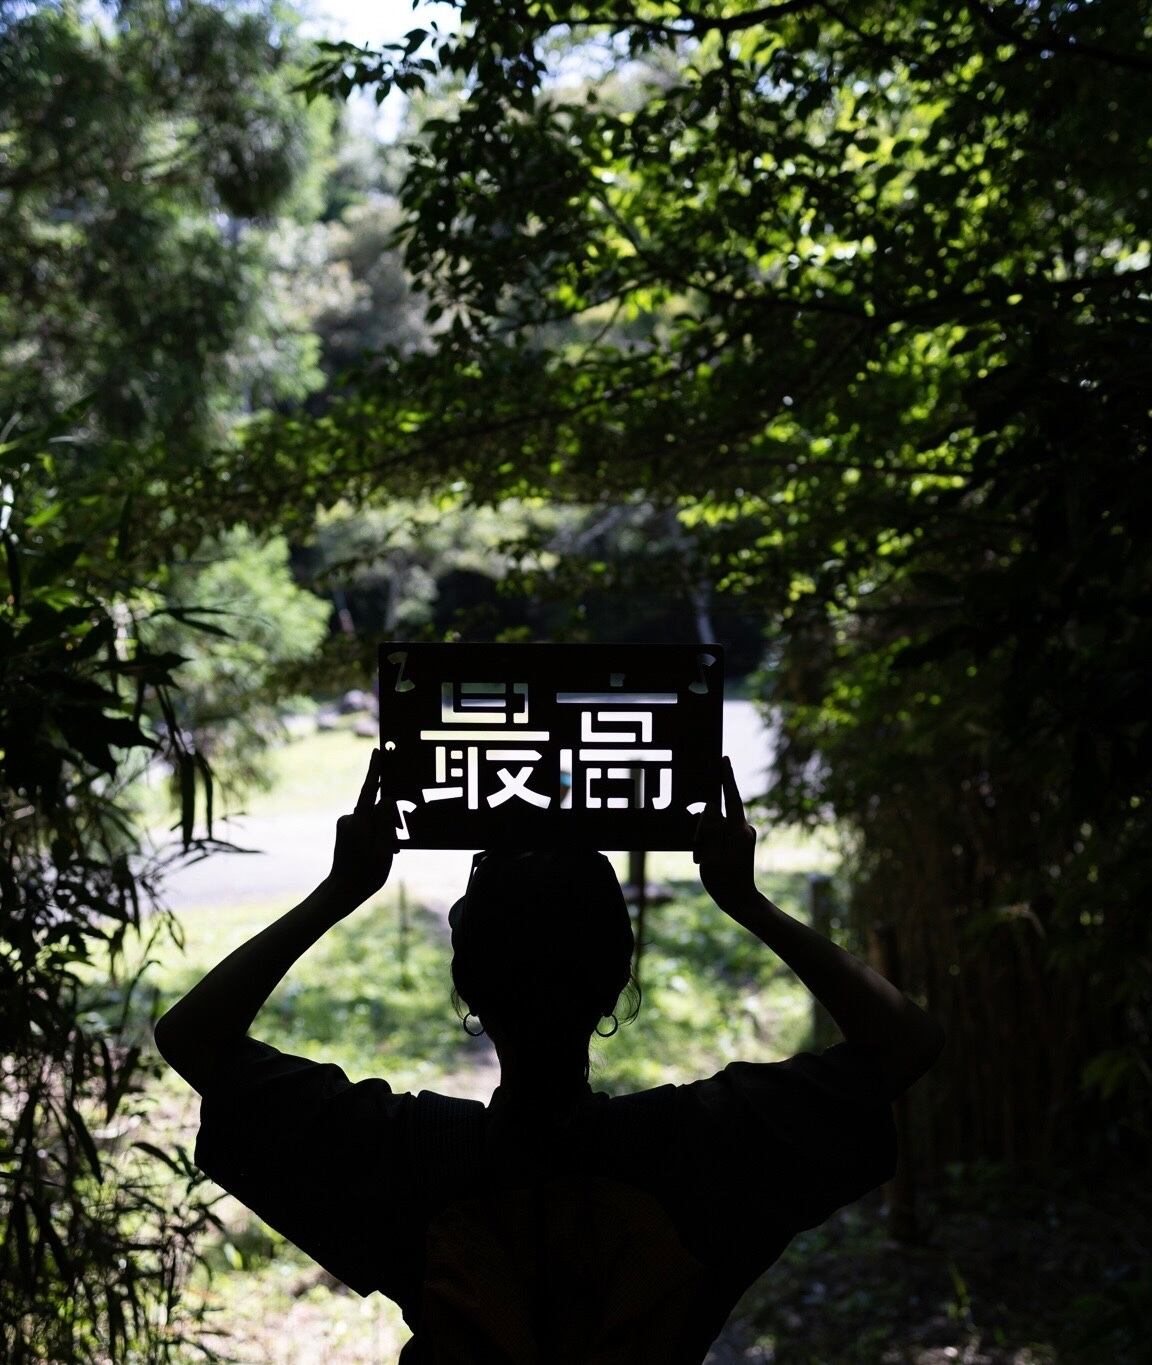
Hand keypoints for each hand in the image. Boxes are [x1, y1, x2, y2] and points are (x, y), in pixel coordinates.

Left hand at [326, 748, 399, 908]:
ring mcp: (347, 824)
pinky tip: (384, 851)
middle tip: (400, 841)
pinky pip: (369, 825)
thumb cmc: (365, 873)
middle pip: (378, 807)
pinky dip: (379, 834)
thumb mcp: (383, 848)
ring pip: (375, 818)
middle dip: (392, 820)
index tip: (377, 751)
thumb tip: (387, 799)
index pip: (369, 789)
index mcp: (358, 821)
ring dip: (386, 830)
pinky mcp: (348, 830)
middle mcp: (350, 818)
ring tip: (391, 851)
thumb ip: (386, 821)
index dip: (375, 770)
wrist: (343, 891)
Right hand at [693, 755, 757, 910]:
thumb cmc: (724, 881)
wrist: (740, 900)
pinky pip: (720, 832)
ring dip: (704, 838)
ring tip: (701, 860)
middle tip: (697, 855)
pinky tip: (705, 858)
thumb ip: (710, 828)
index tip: (724, 757)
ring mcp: (743, 834)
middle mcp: (745, 828)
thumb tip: (711, 806)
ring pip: (716, 824)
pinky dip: (710, 842)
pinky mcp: (740, 840)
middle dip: (702, 829)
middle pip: (717, 814)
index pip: (730, 797)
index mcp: (739, 830)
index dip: (726, 776)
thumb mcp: (710, 854)